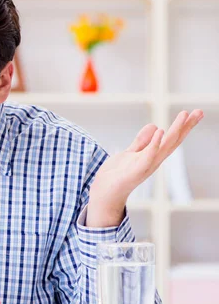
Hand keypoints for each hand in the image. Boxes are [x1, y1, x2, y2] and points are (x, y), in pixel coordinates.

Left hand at [87, 109, 203, 227]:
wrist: (105, 192)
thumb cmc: (117, 174)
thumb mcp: (130, 152)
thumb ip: (142, 141)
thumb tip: (156, 126)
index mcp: (153, 156)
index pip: (171, 139)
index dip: (183, 126)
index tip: (195, 112)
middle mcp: (154, 160)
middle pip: (173, 141)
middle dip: (186, 127)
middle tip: (199, 111)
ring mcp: (147, 165)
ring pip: (165, 146)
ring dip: (175, 130)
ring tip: (185, 114)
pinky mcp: (136, 170)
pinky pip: (148, 155)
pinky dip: (155, 143)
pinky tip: (160, 131)